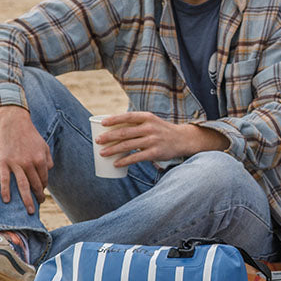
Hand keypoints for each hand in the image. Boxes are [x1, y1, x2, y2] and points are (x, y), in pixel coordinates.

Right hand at [0, 105, 53, 213]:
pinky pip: (5, 179)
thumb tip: (48, 170)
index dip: (43, 188)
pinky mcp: (3, 162)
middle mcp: (30, 163)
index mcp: (41, 159)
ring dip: (27, 200)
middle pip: (35, 185)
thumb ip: (48, 158)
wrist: (14, 122)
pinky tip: (7, 200)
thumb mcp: (44, 145)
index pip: (44, 179)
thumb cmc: (30, 135)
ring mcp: (16, 163)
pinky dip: (6, 191)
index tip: (41, 193)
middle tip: (37, 205)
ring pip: (23, 186)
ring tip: (30, 211)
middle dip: (37, 197)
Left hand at [96, 111, 228, 166]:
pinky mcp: (155, 152)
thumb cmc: (162, 130)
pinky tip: (116, 163)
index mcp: (147, 117)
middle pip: (124, 132)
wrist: (182, 139)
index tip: (102, 123)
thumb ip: (136, 123)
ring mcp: (152, 140)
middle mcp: (150, 127)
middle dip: (109, 137)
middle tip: (97, 141)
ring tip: (102, 153)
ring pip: (128, 145)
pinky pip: (136, 157)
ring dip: (113, 150)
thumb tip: (113, 128)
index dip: (114, 120)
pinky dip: (124, 161)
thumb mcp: (151, 121)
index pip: (128, 116)